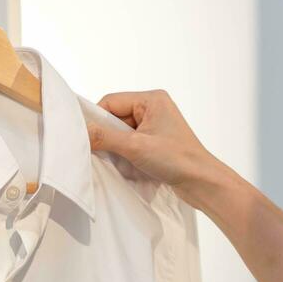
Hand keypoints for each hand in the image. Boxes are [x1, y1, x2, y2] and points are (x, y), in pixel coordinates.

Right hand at [88, 90, 228, 209]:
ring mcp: (155, 125)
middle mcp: (153, 107)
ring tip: (127, 161)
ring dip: (118, 149)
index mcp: (151, 99)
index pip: (110, 102)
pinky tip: (133, 166)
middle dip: (109, 137)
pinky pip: (130, 143)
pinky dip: (126, 155)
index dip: (97, 120)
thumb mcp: (135, 147)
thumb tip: (80, 131)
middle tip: (108, 153)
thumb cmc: (177, 160)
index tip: (88, 138)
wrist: (202, 182)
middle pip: (114, 118)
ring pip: (121, 133)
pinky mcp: (155, 141)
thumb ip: (104, 137)